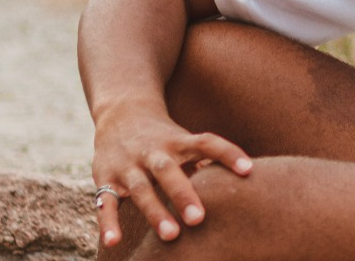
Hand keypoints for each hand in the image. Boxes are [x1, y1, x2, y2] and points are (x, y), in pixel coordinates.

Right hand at [91, 105, 252, 248]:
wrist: (121, 112)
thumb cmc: (164, 137)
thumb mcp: (184, 140)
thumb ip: (204, 161)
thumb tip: (235, 180)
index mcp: (178, 141)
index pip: (206, 143)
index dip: (228, 154)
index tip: (249, 170)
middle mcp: (153, 152)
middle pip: (169, 171)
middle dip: (184, 194)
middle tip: (199, 219)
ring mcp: (129, 166)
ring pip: (141, 189)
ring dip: (155, 212)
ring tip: (172, 236)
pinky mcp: (106, 179)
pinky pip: (105, 202)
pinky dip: (108, 222)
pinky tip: (112, 242)